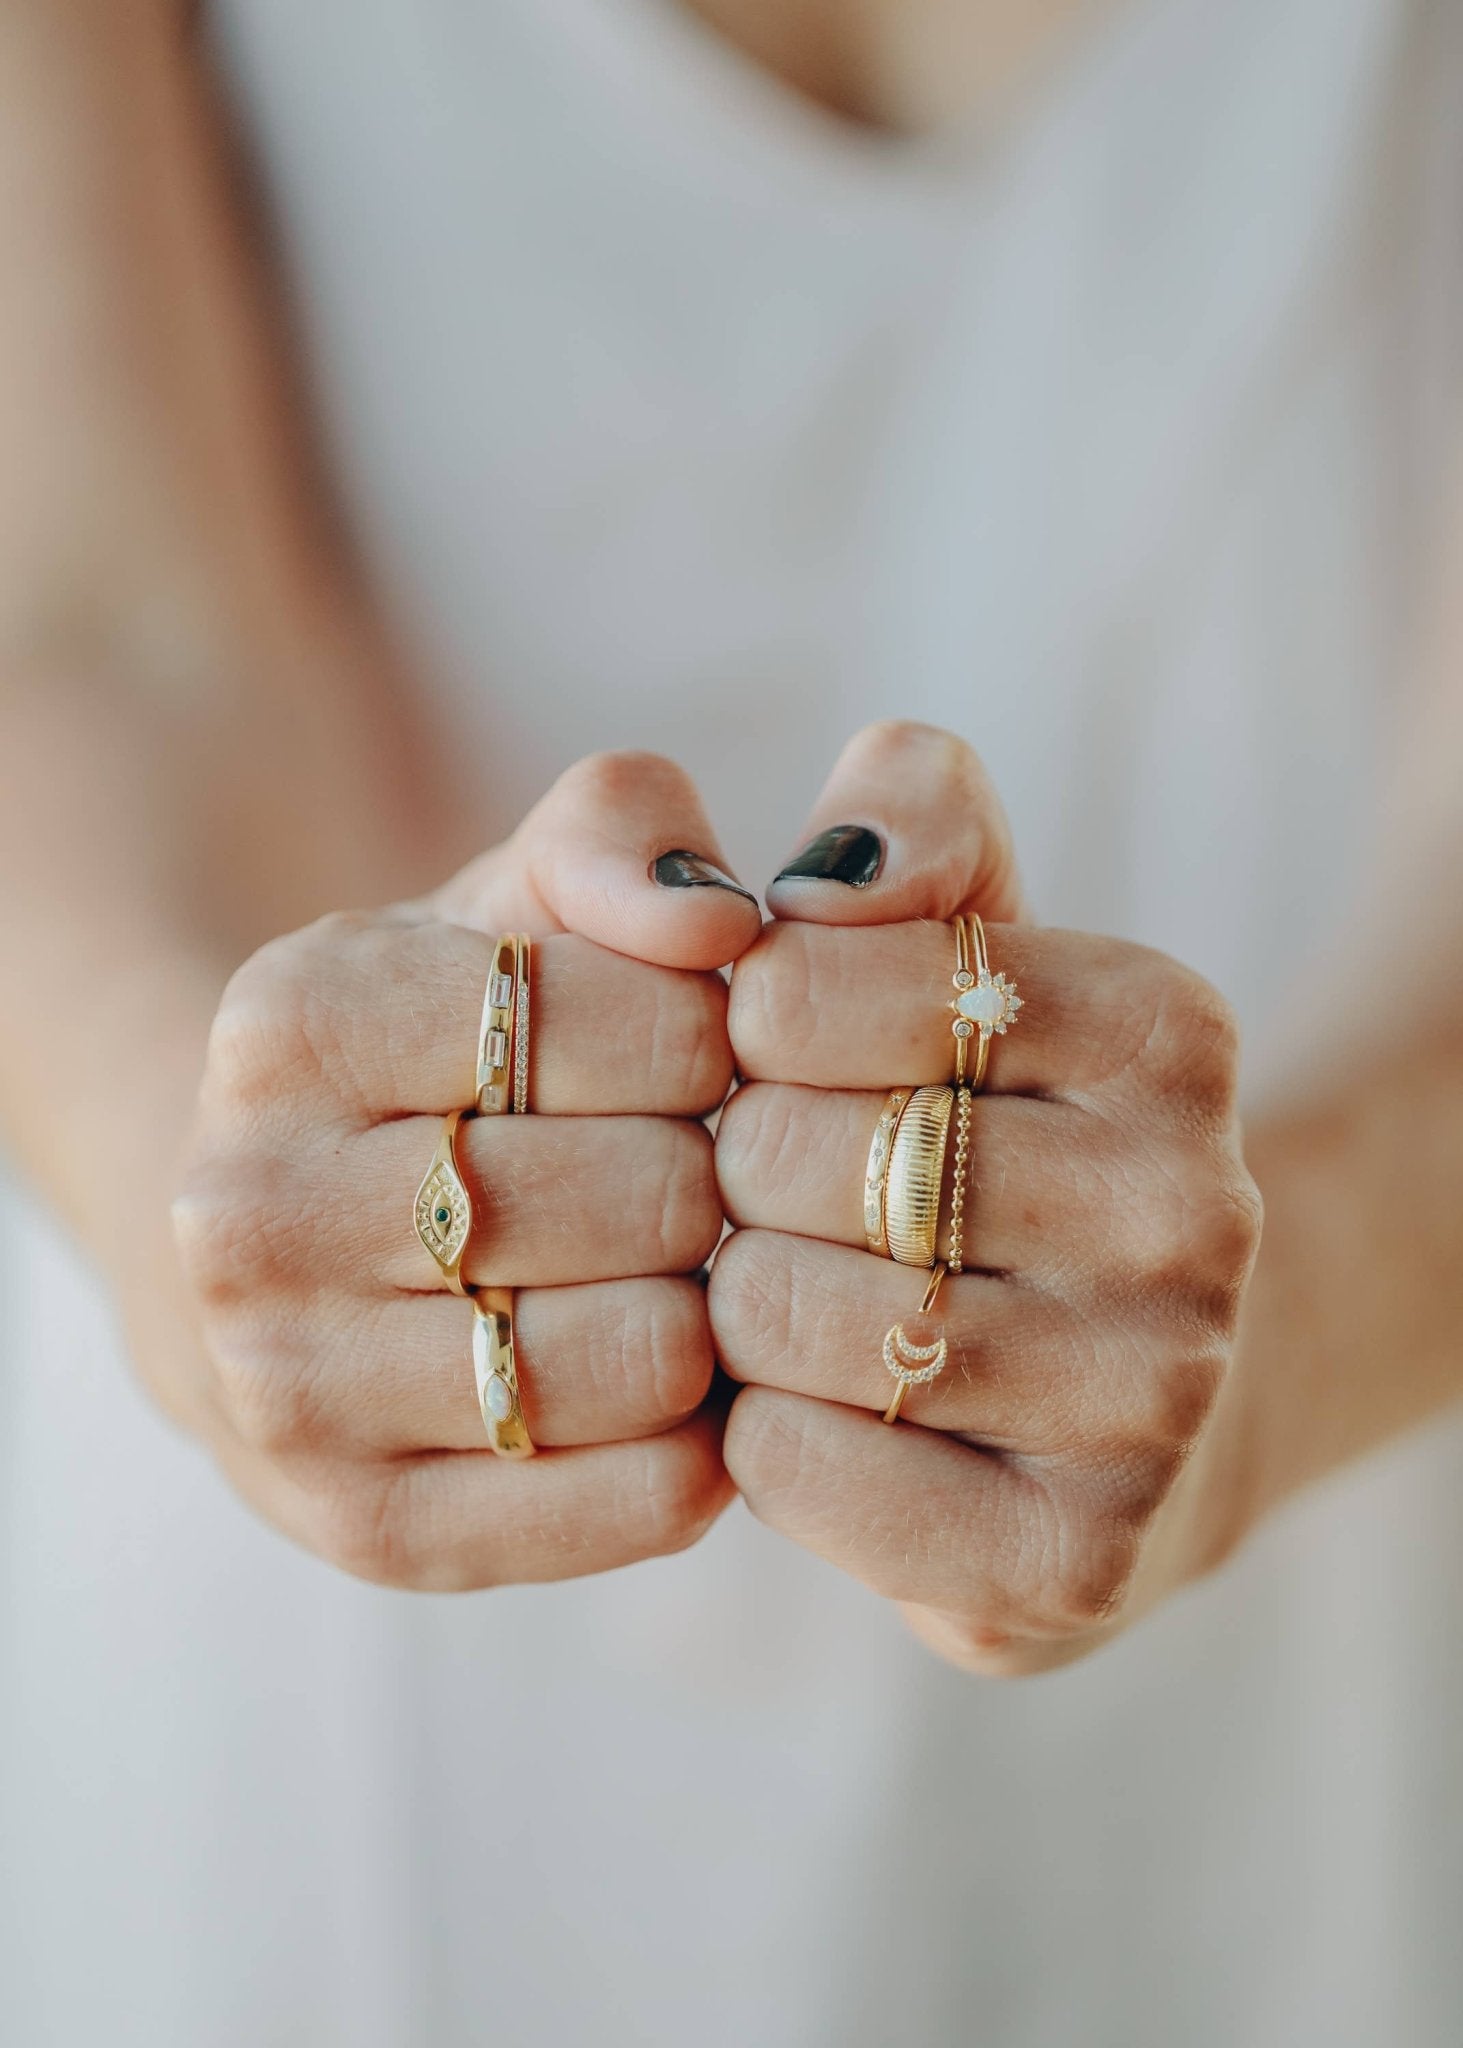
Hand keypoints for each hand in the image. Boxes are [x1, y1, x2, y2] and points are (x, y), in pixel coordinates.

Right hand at [170, 754, 761, 1586]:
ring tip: (680, 1271)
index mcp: (289, 1023)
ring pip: (647, 1357)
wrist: (275, 1240)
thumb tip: (721, 922)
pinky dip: (705, 1439)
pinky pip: (640, 1499)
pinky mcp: (368, 1529)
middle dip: (714, 1175)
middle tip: (697, 1171)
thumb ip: (619, 835)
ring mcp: (293, 1389)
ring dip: (715, 1311)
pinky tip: (679, 1381)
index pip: (621, 1022)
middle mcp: (254, 1213)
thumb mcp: (509, 900)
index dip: (711, 1036)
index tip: (694, 1052)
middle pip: (647, 1196)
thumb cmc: (438, 1051)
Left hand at [712, 724, 1262, 1674]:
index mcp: (1163, 1027)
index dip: (742, 1027)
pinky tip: (806, 1410)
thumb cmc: (991, 1132)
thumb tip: (825, 876)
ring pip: (793, 1318)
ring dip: (735, 1306)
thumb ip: (907, 816)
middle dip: (733, 1172)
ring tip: (781, 1295)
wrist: (1115, 1392)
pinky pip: (794, 1471)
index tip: (770, 1054)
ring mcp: (1157, 1397)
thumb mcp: (966, 939)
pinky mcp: (1079, 1555)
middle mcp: (1196, 1210)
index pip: (813, 983)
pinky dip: (752, 1436)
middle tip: (768, 1193)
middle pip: (796, 1157)